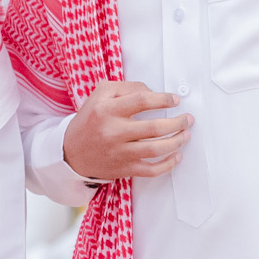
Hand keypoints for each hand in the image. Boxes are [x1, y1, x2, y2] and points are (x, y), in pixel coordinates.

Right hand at [61, 80, 191, 181]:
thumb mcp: (100, 95)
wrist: (71, 153)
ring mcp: (119, 153)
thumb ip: (126, 87)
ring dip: (177, 141)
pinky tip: (176, 156)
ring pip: (156, 149)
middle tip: (187, 119)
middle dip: (178, 122)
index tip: (174, 100)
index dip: (163, 99)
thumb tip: (152, 92)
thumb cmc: (90, 121)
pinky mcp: (124, 169)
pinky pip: (151, 170)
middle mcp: (113, 132)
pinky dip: (168, 165)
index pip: (141, 101)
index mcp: (106, 110)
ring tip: (185, 135)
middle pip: (155, 127)